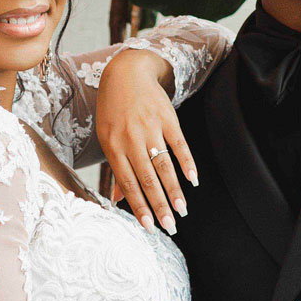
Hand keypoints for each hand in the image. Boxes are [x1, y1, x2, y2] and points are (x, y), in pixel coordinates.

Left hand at [95, 49, 197, 234]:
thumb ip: (117, 169)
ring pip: (164, 165)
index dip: (139, 206)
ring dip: (174, 189)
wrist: (125, 73)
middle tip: (170, 226)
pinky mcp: (167, 118)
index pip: (129, 183)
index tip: (149, 226)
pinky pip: (179, 144)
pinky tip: (193, 179)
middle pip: (148, 178)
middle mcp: (131, 139)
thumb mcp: (107, 138)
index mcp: (114, 147)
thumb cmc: (113, 110)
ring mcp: (150, 128)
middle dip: (159, 205)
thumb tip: (118, 199)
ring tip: (182, 209)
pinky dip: (187, 162)